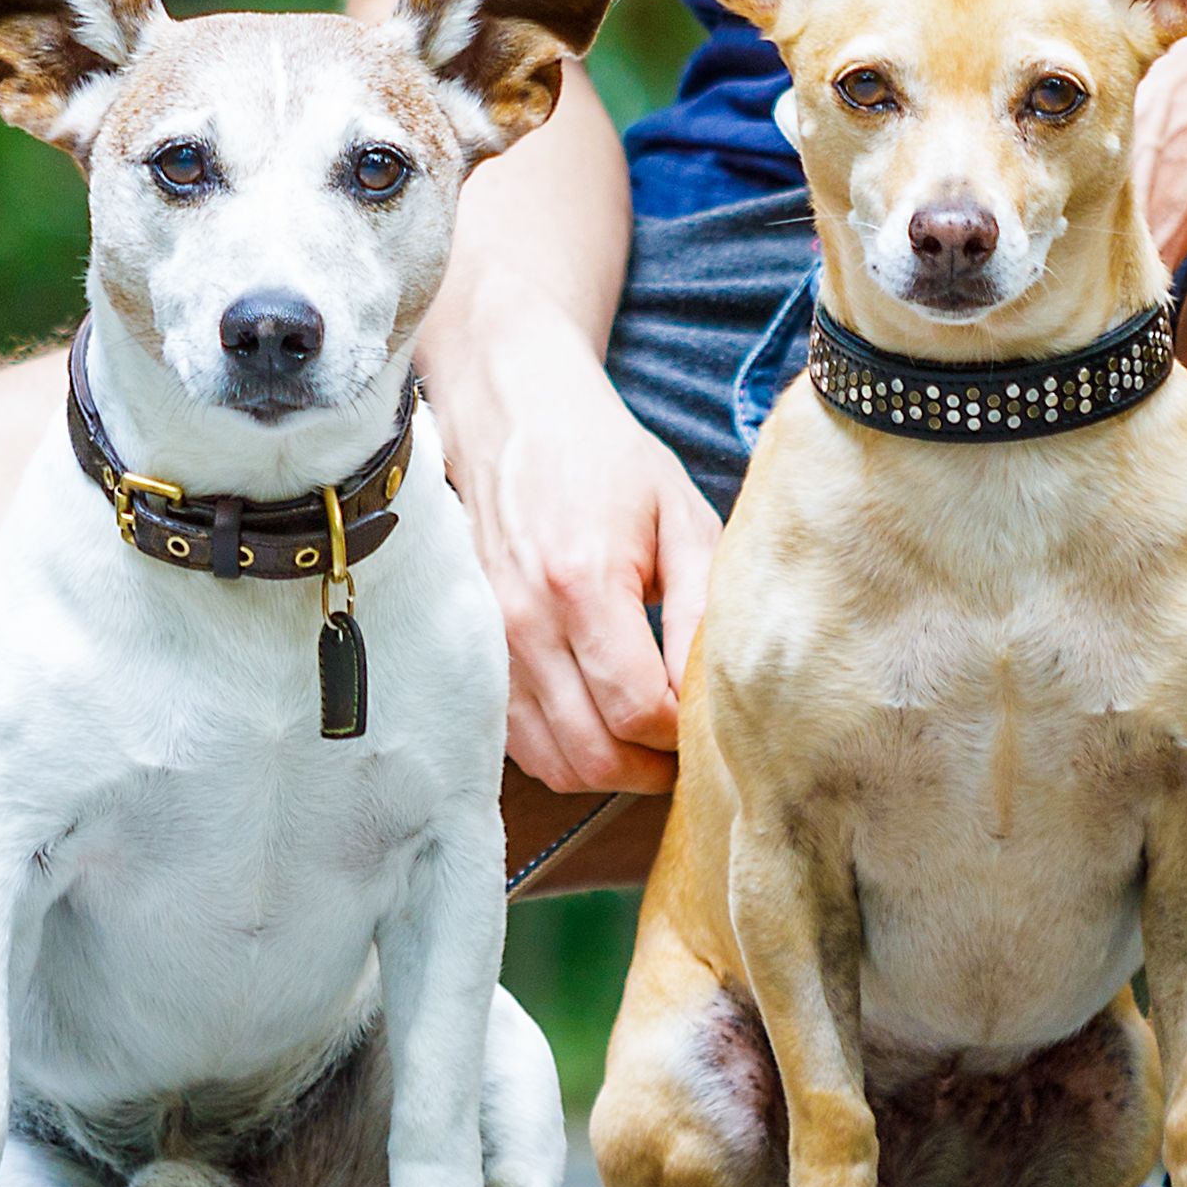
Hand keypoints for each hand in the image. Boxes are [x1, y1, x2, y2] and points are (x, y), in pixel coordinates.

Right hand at [437, 328, 715, 793]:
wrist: (512, 416)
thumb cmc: (604, 460)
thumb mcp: (679, 517)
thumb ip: (699, 610)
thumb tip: (713, 693)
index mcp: (582, 584)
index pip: (637, 710)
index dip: (682, 735)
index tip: (708, 720)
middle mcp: (524, 624)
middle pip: (593, 754)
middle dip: (651, 769)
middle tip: (688, 752)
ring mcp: (490, 643)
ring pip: (553, 761)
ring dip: (609, 770)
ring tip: (650, 745)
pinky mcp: (474, 652)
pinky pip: (521, 741)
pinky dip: (567, 752)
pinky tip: (603, 724)